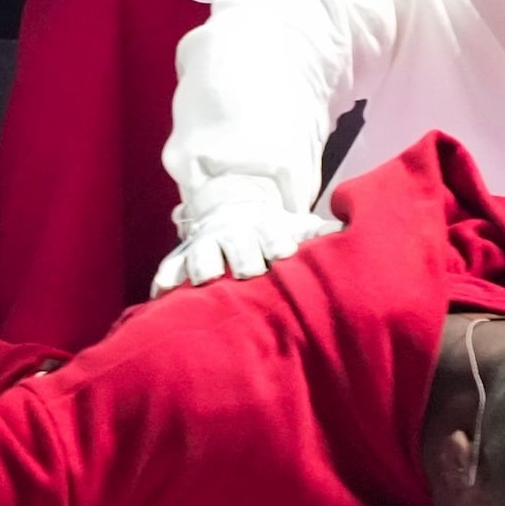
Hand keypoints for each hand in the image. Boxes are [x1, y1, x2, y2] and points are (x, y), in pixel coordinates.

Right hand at [152, 194, 344, 292]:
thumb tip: (343, 231)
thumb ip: (316, 232)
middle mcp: (232, 235)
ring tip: (209, 278)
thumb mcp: (294, 226)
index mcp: (263, 228)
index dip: (277, 244)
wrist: (232, 210)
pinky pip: (167, 269)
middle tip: (250, 270)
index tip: (283, 253)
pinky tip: (162, 294)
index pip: (272, 237)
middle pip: (236, 247)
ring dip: (205, 267)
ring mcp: (205, 246)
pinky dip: (164, 280)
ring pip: (201, 257)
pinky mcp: (181, 258)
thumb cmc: (270, 231)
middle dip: (243, 258)